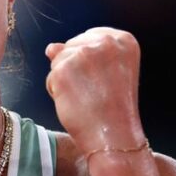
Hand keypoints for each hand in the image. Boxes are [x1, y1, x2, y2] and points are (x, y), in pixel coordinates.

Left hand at [45, 27, 146, 155]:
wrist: (114, 137)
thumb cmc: (113, 108)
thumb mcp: (107, 73)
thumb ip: (82, 53)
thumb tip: (51, 47)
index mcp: (124, 40)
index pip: (89, 38)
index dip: (89, 62)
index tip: (102, 80)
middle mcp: (106, 42)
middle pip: (72, 46)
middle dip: (76, 69)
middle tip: (96, 92)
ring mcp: (83, 55)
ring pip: (59, 60)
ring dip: (65, 80)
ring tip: (86, 98)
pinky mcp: (64, 69)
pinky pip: (51, 77)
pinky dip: (58, 93)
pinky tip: (75, 103)